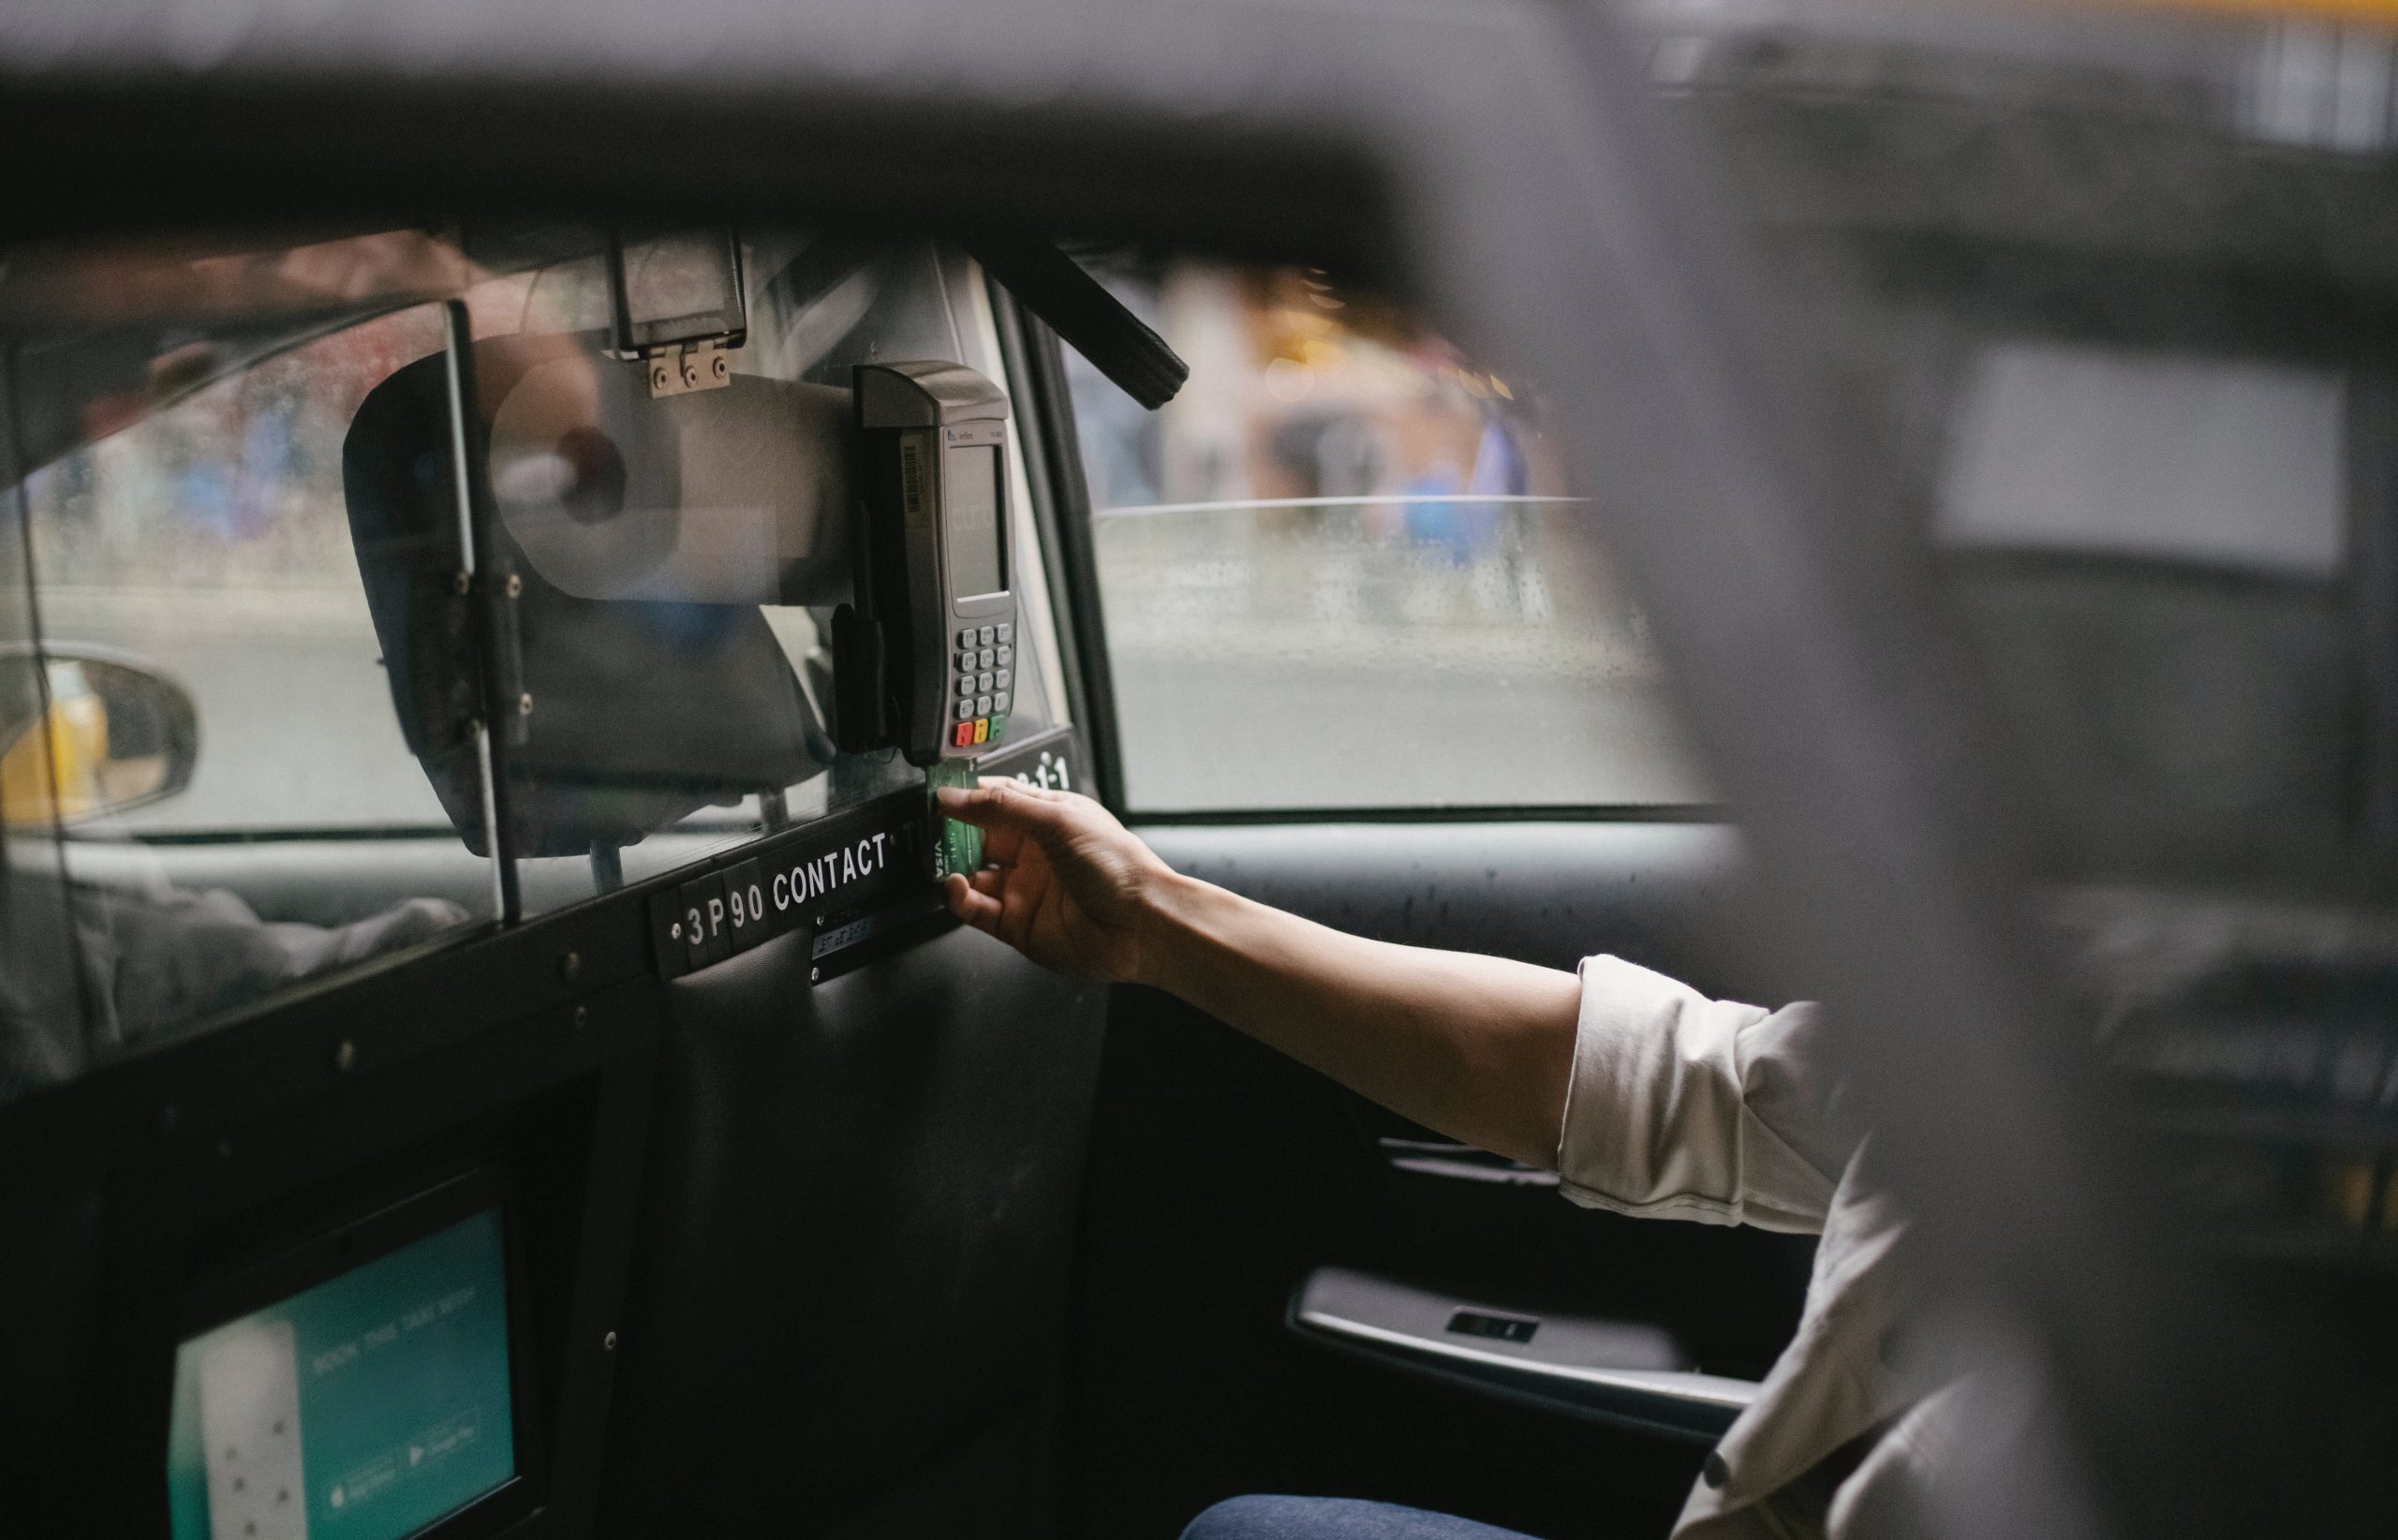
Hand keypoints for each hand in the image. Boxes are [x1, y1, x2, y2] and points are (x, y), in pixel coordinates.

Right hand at [936, 779, 1176, 982]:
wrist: (1141, 924)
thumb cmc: (1119, 867)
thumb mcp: (1056, 819)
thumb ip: (1000, 806)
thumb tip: (954, 796)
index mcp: (1048, 819)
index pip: (996, 800)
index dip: (967, 797)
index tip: (938, 795)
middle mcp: (1035, 854)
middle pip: (978, 838)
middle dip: (952, 833)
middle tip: (929, 829)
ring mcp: (1025, 890)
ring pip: (973, 875)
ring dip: (952, 866)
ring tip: (940, 860)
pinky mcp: (1018, 925)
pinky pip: (976, 910)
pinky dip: (959, 898)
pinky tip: (956, 886)